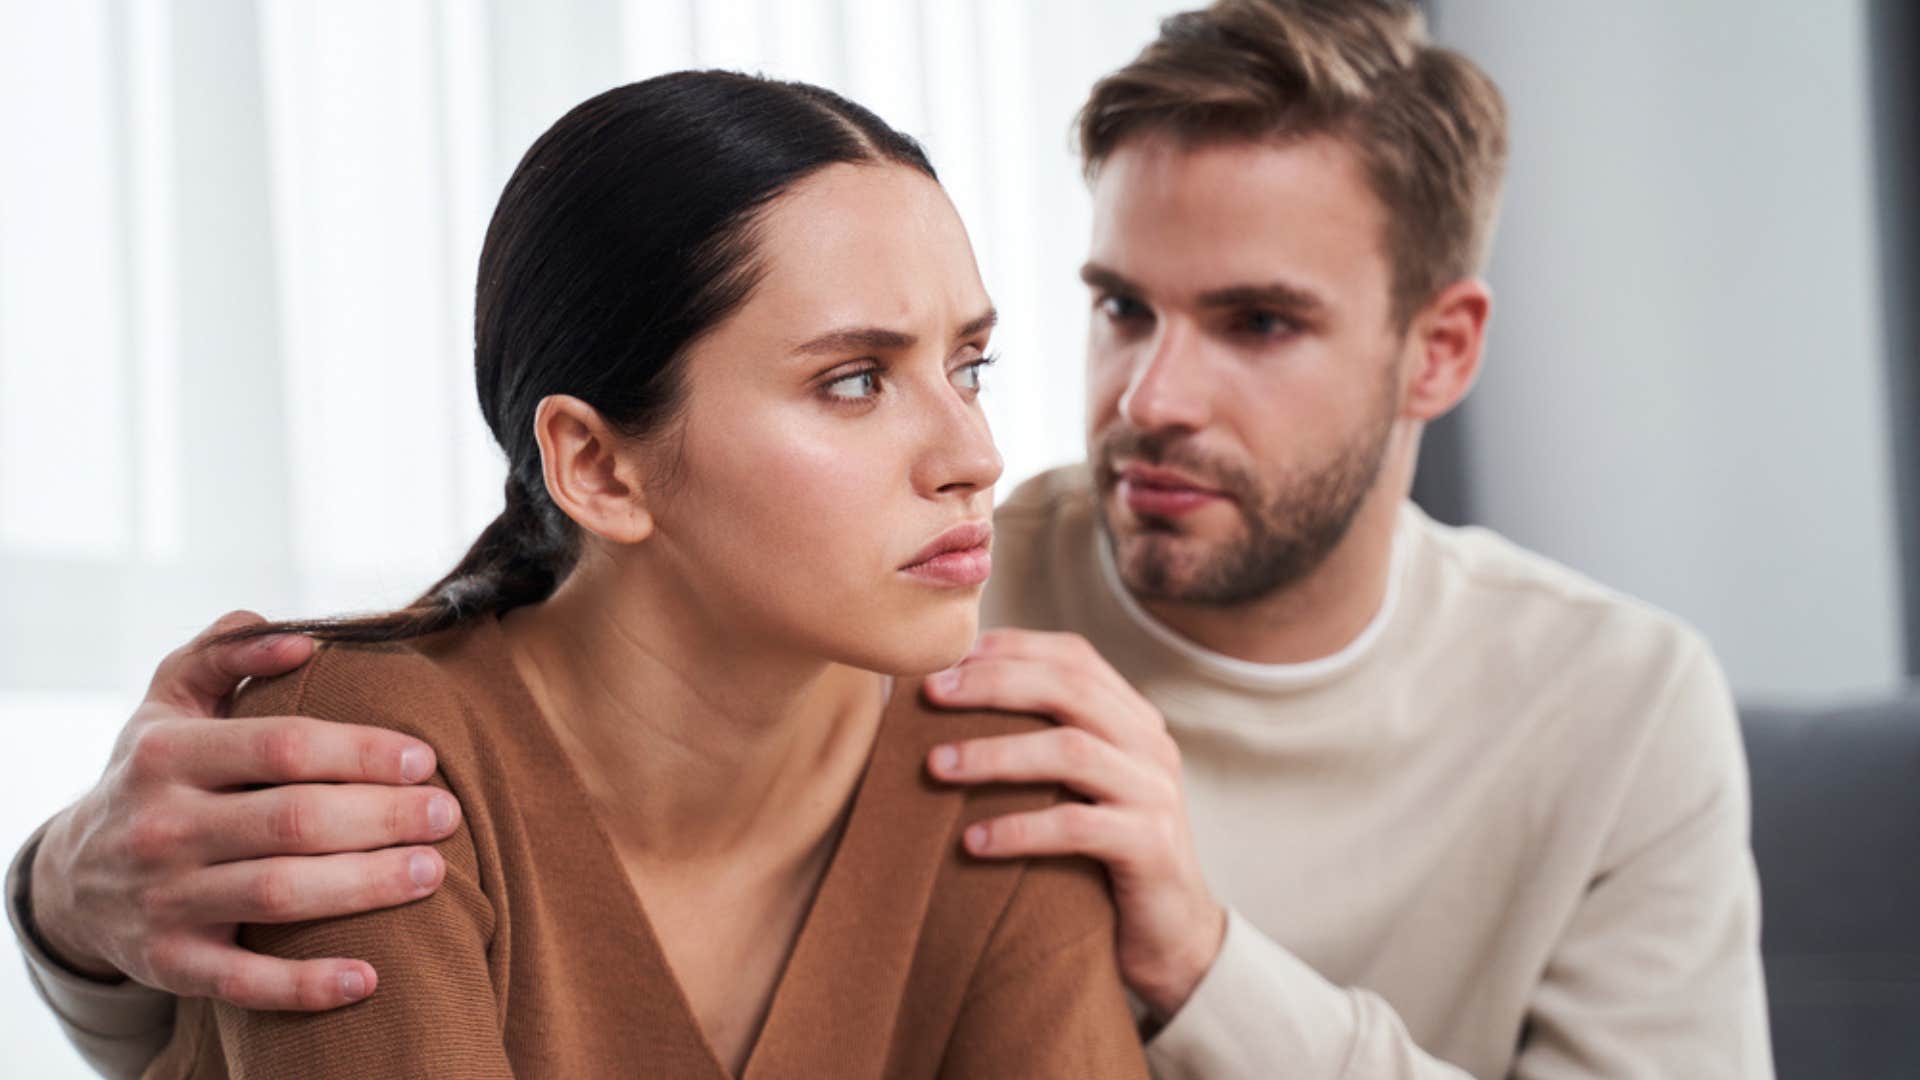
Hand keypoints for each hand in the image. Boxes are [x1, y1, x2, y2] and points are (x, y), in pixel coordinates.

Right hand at [28, 611, 461, 1010]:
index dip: (361, 751)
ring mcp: (163, 899)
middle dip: (383, 818)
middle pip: (293, 821)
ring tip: (434, 873)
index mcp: (169, 754)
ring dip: (366, 887)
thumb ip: (228, 652)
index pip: (283, 746)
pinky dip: (305, 984)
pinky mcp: (169, 962)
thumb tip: (302, 639)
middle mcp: (161, 826)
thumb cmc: (153, 774)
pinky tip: (369, 978)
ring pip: (279, 895)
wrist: (69, 877)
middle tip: (448, 814)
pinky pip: (243, 981)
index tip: (424, 758)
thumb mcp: (170, 701)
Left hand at [922, 629, 1225, 1018]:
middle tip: (930, 693)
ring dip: (996, 753)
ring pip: (1071, 750)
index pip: (1074, 656)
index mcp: (1132, 719)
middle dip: (994, 683)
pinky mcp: (1150, 846)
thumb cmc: (1101, 854)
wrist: (1170, 934)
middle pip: (1070, 688)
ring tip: (937, 765)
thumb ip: (1039, 742)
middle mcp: (1150, 744)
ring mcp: (1154, 793)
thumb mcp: (1077, 788)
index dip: (1011, 647)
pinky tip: (973, 841)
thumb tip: (945, 703)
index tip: (947, 655)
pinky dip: (1019, 829)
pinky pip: (1077, 826)